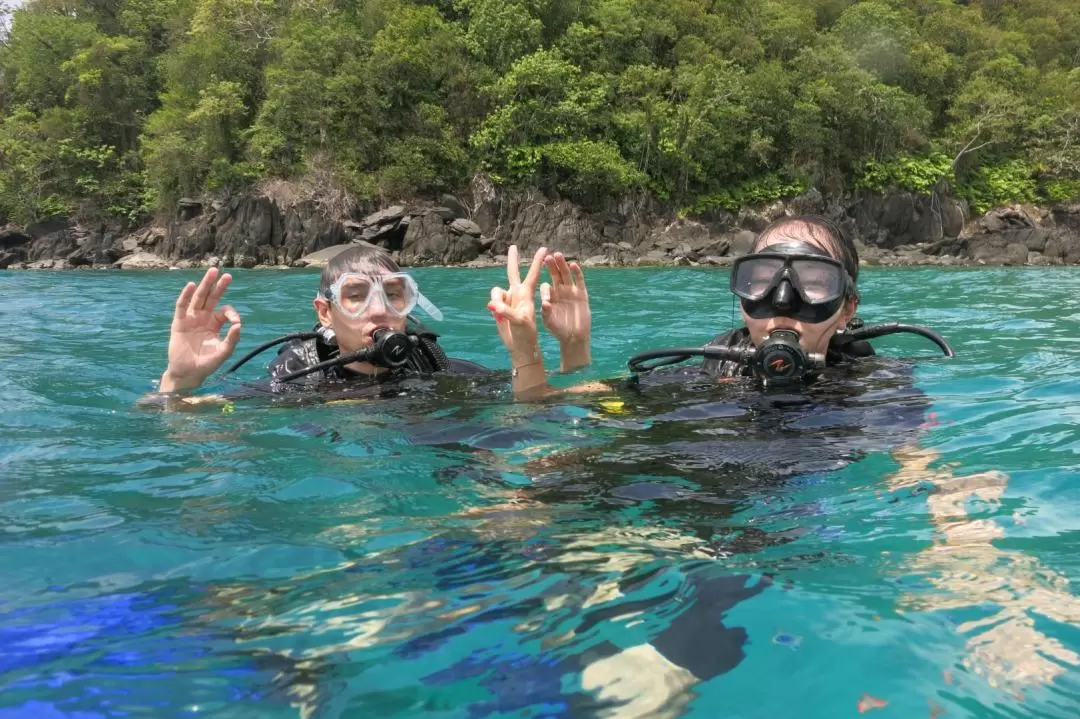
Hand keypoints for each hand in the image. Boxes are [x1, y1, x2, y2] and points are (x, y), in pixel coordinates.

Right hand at [159, 267, 241, 391]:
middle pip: (211, 298)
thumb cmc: (206, 364)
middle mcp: (203, 318)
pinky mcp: (179, 323)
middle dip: (219, 286)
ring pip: (198, 299)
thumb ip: (232, 339)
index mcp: (215, 324)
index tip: (234, 322)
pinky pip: (182, 307)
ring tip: (212, 272)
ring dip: (205, 285)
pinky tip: (192, 286)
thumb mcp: (223, 352)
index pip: (224, 311)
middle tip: (227, 275)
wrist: (188, 373)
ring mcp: (191, 319)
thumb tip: (239, 325)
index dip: (231, 313)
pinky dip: (186, 296)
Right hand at [488, 245, 546, 362]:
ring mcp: (507, 299)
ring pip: (496, 290)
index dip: (537, 261)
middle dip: (513, 260)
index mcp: (527, 294)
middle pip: (513, 273)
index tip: (544, 248)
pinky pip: (492, 300)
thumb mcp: (518, 321)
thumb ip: (505, 311)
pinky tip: (497, 316)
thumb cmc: (525, 332)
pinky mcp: (499, 305)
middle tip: (513, 246)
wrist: (518, 344)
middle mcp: (517, 293)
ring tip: (501, 314)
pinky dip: (493, 307)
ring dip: (496, 300)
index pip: (533, 274)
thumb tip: (491, 305)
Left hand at [540, 251, 590, 370]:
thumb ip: (546, 312)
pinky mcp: (582, 293)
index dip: (545, 287)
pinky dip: (576, 273)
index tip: (542, 283)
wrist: (574, 337)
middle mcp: (560, 291)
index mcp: (550, 297)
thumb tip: (545, 304)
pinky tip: (573, 264)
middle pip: (555, 275)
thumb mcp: (549, 322)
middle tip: (547, 257)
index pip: (546, 287)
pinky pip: (579, 281)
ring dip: (562, 265)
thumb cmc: (559, 330)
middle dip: (551, 266)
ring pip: (566, 275)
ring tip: (558, 255)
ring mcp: (571, 291)